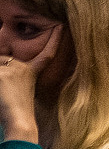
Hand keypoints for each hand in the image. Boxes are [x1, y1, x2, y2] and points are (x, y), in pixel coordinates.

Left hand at [0, 24, 62, 142]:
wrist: (20, 122)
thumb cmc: (16, 112)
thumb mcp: (18, 91)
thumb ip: (12, 76)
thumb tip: (6, 59)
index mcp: (31, 73)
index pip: (45, 55)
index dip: (54, 40)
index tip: (61, 26)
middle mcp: (22, 68)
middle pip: (1, 59)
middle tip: (3, 90)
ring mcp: (12, 69)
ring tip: (2, 94)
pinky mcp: (1, 73)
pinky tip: (0, 92)